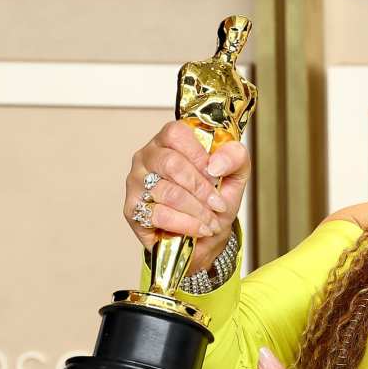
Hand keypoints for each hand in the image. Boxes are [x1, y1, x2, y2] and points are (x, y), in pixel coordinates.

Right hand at [126, 120, 250, 275]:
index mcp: (169, 140)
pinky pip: (160, 215)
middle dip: (201, 188)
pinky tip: (199, 229)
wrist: (207, 234)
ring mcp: (136, 182)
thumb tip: (216, 163)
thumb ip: (235, 157)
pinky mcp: (132, 209)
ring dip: (197, 211)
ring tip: (212, 221)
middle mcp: (148, 157)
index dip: (199, 155)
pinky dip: (186, 224)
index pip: (176, 134)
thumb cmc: (215, 199)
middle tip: (218, 204)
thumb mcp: (235, 174)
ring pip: (168, 192)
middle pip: (171, 163)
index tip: (216, 175)